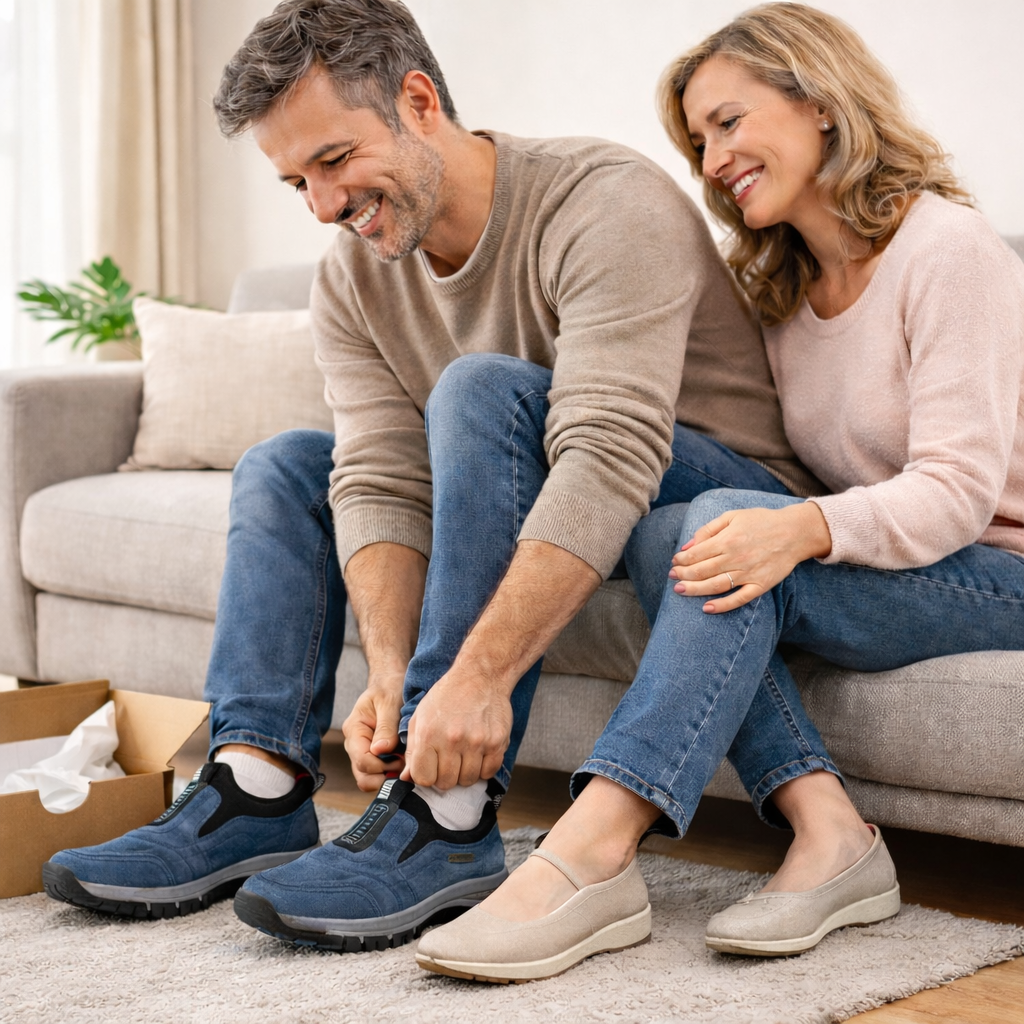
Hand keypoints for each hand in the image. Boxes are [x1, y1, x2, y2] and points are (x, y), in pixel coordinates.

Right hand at [342, 670, 405, 791]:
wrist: (390, 682)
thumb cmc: (389, 688)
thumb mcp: (389, 702)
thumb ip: (386, 727)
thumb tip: (381, 751)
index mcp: (354, 729)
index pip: (362, 761)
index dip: (383, 766)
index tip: (402, 759)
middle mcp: (354, 744)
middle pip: (363, 775)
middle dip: (385, 776)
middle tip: (405, 765)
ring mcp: (362, 750)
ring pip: (369, 778)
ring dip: (388, 776)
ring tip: (405, 762)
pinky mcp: (373, 754)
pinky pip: (378, 772)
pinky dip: (390, 772)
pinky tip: (404, 761)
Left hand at [401, 669, 512, 789]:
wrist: (480, 676)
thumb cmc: (447, 696)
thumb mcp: (420, 717)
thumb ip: (412, 750)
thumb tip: (407, 778)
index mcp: (429, 734)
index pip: (423, 779)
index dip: (426, 775)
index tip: (431, 767)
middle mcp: (452, 740)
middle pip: (446, 783)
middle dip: (445, 775)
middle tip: (449, 760)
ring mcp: (476, 742)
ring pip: (468, 780)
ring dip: (465, 772)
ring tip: (464, 754)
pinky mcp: (496, 742)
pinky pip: (489, 772)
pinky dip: (484, 768)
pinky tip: (479, 753)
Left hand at [670, 502, 831, 612]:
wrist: (795, 532)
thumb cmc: (761, 521)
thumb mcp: (732, 517)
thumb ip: (708, 530)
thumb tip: (687, 546)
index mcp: (728, 539)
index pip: (696, 554)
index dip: (681, 560)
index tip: (674, 562)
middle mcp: (736, 557)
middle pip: (702, 571)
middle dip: (683, 575)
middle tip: (672, 577)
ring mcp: (749, 573)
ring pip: (715, 586)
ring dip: (694, 590)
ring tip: (680, 591)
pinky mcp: (761, 585)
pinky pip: (739, 598)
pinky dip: (723, 605)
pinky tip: (707, 608)